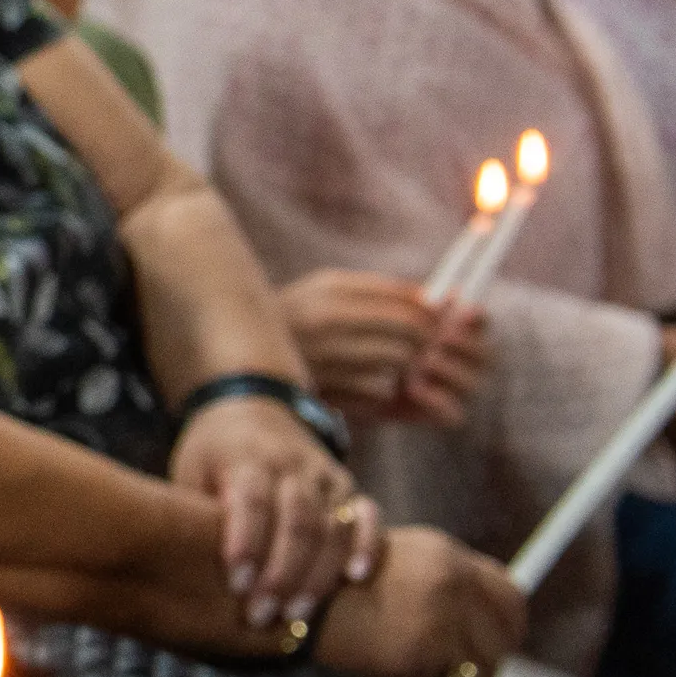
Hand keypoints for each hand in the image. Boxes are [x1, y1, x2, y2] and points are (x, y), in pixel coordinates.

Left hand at [170, 394, 367, 623]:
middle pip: (297, 521)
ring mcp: (325, 476)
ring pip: (333, 526)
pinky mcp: (347, 487)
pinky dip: (368, 545)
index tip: (236, 584)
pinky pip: (368, 516)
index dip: (246, 543)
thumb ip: (193, 512)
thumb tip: (178, 569)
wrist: (253, 407)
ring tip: (297, 615)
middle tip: (262, 615)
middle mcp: (292, 465)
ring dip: (318, 575)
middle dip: (282, 574)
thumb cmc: (212, 454)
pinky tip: (356, 577)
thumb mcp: (190, 470)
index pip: (252, 501)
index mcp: (246, 459)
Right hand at [279, 269, 477, 426]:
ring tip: (400, 361)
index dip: (429, 314)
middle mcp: (330, 320)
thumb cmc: (297, 314)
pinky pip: (379, 388)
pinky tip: (375, 381)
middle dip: (424, 339)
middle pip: (408, 330)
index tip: (434, 321)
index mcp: (333, 289)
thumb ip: (380, 290)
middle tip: (424, 344)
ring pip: (398, 360)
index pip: (406, 301)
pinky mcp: (327, 386)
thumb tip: (434, 298)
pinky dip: (386, 386)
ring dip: (407, 363)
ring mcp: (328, 355)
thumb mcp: (329, 288)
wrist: (241, 349)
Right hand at [311, 524, 525, 676]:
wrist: (293, 600)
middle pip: (504, 638)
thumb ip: (444, 583)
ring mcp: (437, 620)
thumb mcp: (398, 563)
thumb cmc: (338, 587)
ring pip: (480, 675)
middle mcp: (450, 583)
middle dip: (491, 665)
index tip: (501, 644)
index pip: (510, 596)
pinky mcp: (419, 655)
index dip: (510, 627)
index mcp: (446, 556)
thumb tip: (490, 620)